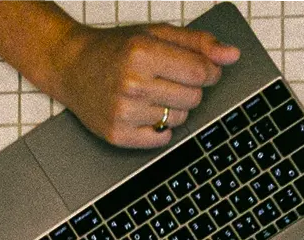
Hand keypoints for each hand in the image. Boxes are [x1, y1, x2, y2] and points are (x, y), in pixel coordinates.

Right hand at [56, 23, 239, 148]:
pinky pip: (162, 140)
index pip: (199, 71)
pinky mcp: (118, 135)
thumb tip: (231, 55)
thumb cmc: (115, 49)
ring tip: (152, 94)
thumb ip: (197, 43)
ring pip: (179, 119)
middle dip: (189, 89)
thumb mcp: (156, 34)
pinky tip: (145, 112)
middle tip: (168, 80)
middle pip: (193, 98)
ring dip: (173, 109)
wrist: (72, 67)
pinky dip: (160, 128)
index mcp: (143, 52)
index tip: (203, 70)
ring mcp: (124, 113)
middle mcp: (133, 84)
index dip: (209, 72)